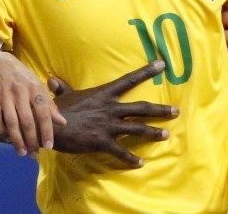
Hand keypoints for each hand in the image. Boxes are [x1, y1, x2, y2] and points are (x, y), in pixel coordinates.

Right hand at [0, 51, 65, 157]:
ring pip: (11, 122)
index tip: (49, 146)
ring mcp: (5, 95)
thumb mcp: (38, 86)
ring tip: (22, 152)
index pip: (43, 113)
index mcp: (35, 89)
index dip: (47, 130)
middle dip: (31, 140)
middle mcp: (21, 92)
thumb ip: (50, 105)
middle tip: (34, 154)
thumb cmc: (22, 77)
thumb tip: (62, 122)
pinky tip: (6, 139)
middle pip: (27, 120)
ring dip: (16, 140)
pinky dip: (1, 131)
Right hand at [48, 60, 177, 167]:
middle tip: (176, 111)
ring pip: (137, 128)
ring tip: (166, 135)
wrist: (50, 127)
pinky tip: (140, 163)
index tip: (162, 64)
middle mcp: (110, 108)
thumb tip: (53, 81)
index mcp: (104, 94)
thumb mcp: (62, 96)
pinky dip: (131, 159)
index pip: (129, 79)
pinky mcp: (103, 141)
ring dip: (153, 132)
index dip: (146, 71)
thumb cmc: (57, 110)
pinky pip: (121, 152)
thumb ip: (62, 89)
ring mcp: (108, 125)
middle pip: (141, 108)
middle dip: (160, 110)